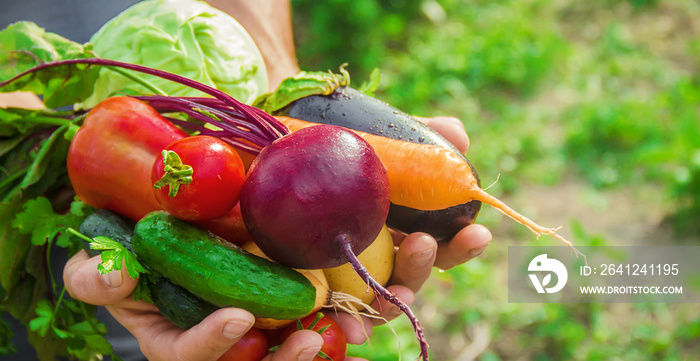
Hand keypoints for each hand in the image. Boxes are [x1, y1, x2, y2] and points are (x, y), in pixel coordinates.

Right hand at [63, 250, 362, 360]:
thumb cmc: (143, 257)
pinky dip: (389, 280)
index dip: (213, 344)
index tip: (237, 318)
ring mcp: (290, 316)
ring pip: (332, 331)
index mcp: (193, 341)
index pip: (199, 357)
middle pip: (279, 360)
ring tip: (385, 298)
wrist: (187, 230)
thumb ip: (99, 277)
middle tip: (318, 342)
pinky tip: (414, 252)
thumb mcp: (107, 266)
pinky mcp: (324, 290)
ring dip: (363, 317)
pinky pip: (361, 296)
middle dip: (300, 359)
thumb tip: (107, 275)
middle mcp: (247, 340)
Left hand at [328, 116, 491, 338]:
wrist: (276, 157)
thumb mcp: (376, 139)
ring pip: (385, 299)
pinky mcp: (319, 293)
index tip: (478, 233)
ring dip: (398, 295)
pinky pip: (337, 316)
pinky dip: (352, 326)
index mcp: (403, 226)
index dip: (464, 243)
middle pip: (417, 273)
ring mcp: (353, 277)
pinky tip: (353, 329)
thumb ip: (416, 137)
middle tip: (423, 244)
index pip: (443, 243)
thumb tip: (459, 137)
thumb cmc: (334, 151)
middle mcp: (382, 256)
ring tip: (396, 287)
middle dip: (430, 264)